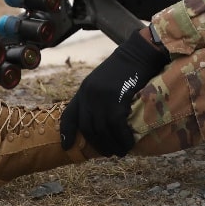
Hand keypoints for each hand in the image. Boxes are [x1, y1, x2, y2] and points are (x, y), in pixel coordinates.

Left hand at [60, 29, 168, 155]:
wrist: (139, 53)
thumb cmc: (126, 66)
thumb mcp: (104, 80)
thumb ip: (99, 96)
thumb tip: (102, 119)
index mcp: (84, 90)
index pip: (69, 114)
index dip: (66, 132)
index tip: (66, 146)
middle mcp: (88, 95)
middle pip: (88, 128)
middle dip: (97, 144)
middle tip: (108, 152)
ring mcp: (101, 99)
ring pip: (102, 131)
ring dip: (112, 145)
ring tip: (121, 152)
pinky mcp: (116, 101)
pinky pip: (117, 128)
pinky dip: (123, 139)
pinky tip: (129, 144)